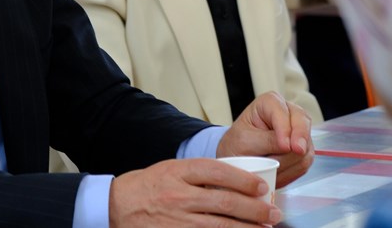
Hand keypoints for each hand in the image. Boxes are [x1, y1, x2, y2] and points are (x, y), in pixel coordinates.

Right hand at [109, 158, 283, 227]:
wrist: (117, 206)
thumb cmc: (147, 186)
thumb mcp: (171, 169)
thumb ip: (199, 173)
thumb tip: (236, 180)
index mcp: (178, 172)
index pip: (217, 172)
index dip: (244, 179)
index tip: (262, 186)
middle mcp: (179, 195)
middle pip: (225, 201)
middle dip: (255, 208)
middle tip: (274, 211)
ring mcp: (178, 219)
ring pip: (221, 225)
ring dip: (248, 227)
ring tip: (266, 227)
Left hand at [217, 91, 313, 186]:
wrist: (237, 160)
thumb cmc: (237, 144)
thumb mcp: (245, 140)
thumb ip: (267, 141)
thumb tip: (290, 147)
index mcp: (270, 103)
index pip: (282, 111)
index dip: (285, 128)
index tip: (284, 145)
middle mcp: (288, 113)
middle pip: (302, 122)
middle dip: (299, 139)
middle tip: (296, 152)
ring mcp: (297, 133)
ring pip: (305, 145)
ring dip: (290, 161)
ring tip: (271, 169)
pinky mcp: (302, 151)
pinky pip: (304, 162)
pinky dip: (292, 171)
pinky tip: (277, 174)